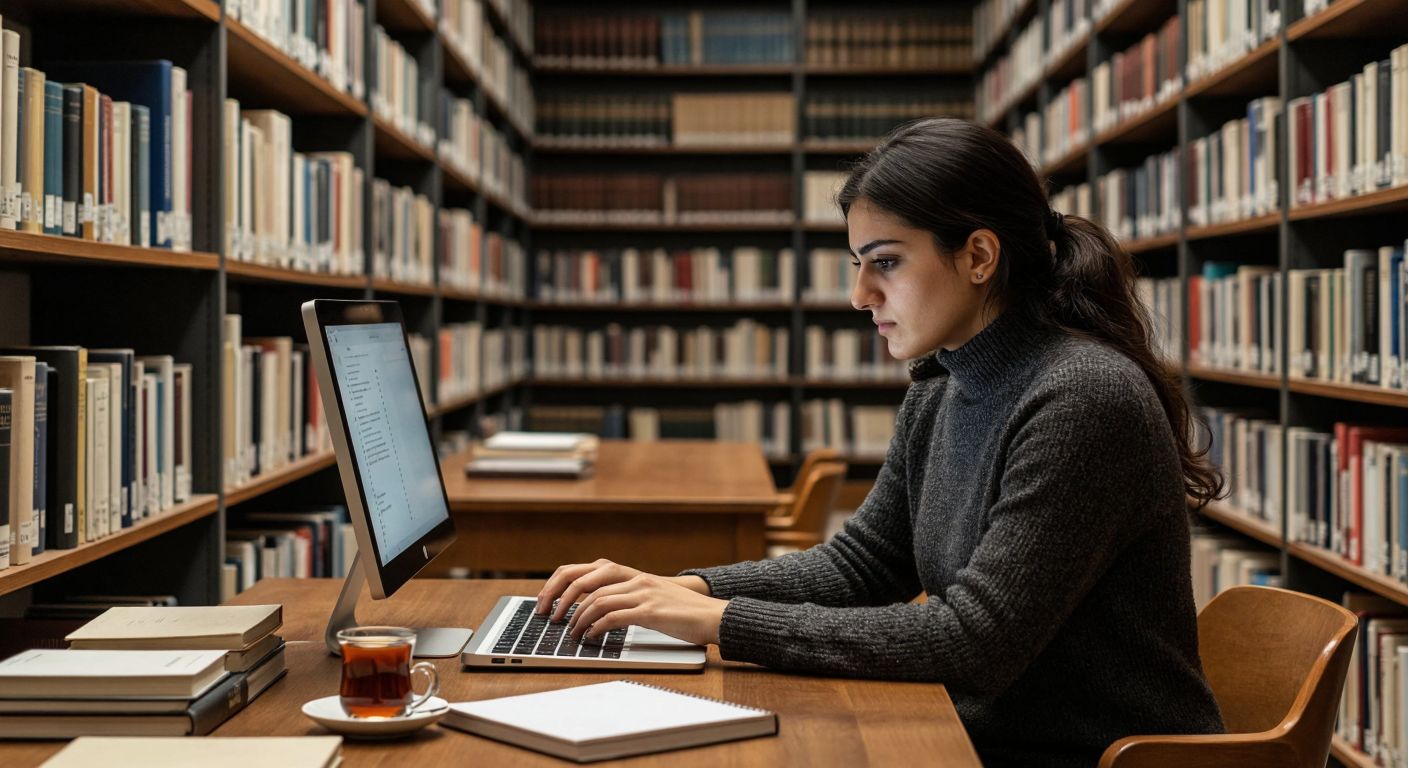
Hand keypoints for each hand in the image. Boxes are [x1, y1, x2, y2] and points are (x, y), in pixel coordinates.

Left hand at [536, 559, 707, 620]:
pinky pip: (614, 617)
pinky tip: (591, 637)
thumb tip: (589, 611)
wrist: (711, 615)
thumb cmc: (679, 610)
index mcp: (629, 573)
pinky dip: (597, 628)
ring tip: (570, 633)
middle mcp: (633, 578)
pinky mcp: (650, 611)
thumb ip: (623, 596)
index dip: (559, 584)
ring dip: (577, 619)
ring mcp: (642, 593)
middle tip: (549, 617)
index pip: (582, 570)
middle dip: (560, 600)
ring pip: (596, 601)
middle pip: (583, 581)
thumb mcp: (647, 596)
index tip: (545, 601)